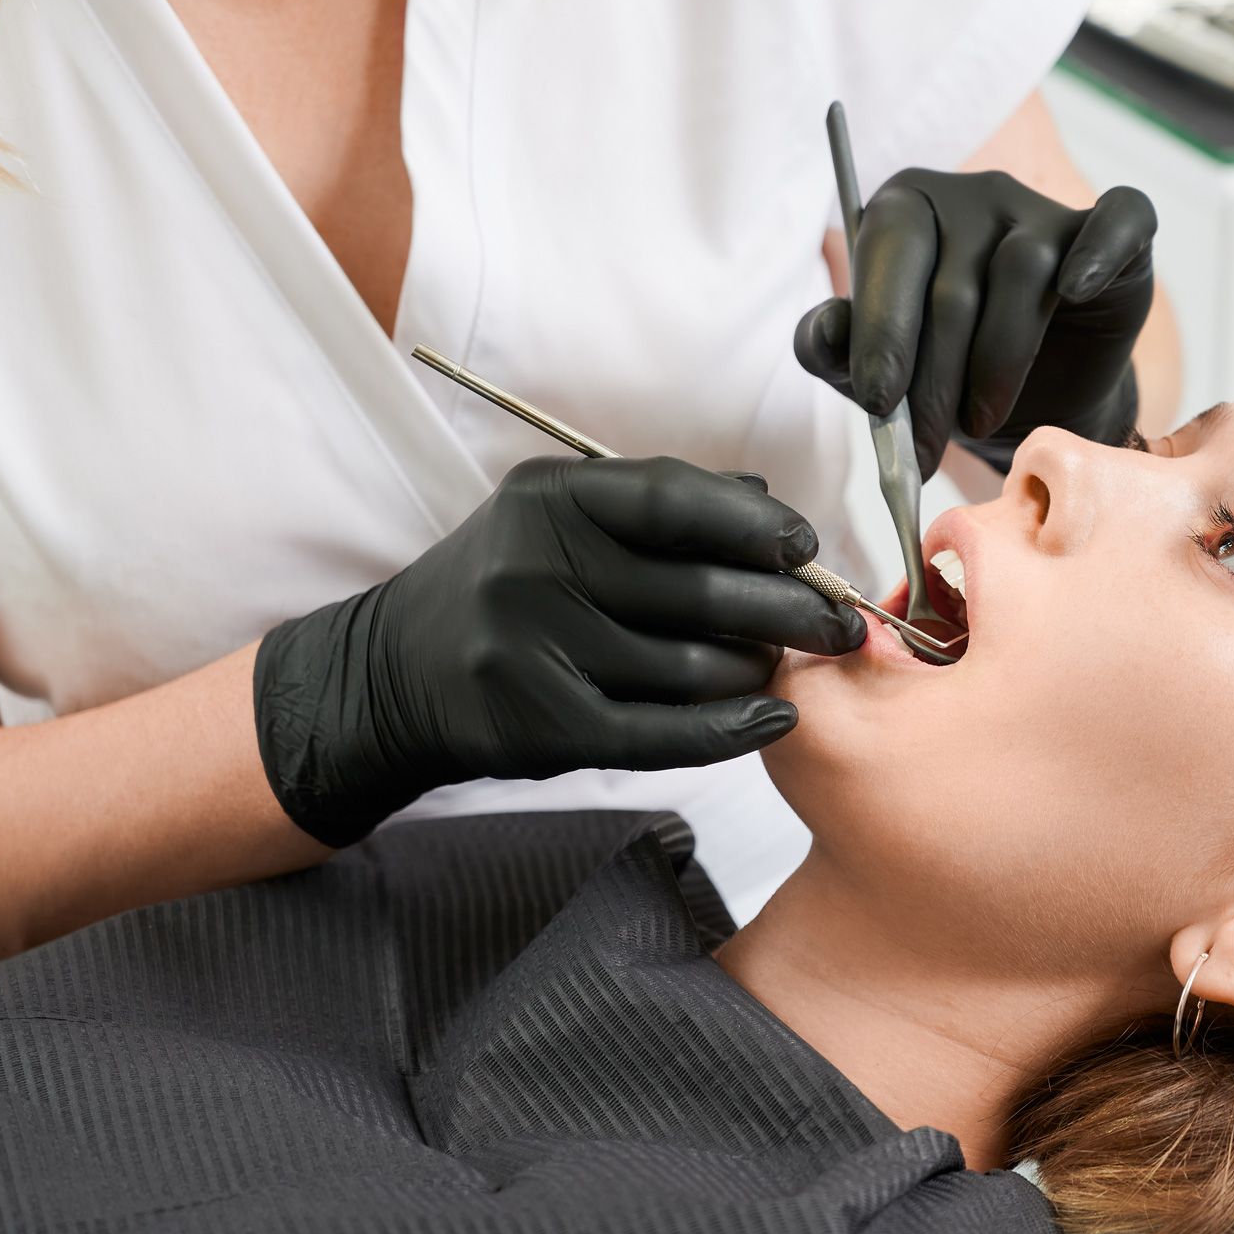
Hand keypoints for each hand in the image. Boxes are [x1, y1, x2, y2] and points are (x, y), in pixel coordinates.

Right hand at [252, 456, 866, 845]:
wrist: (397, 673)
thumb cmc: (506, 586)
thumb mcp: (562, 520)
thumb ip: (661, 504)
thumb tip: (768, 501)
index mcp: (548, 500)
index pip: (676, 500)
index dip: (757, 525)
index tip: (806, 547)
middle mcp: (534, 567)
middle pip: (699, 591)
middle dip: (787, 608)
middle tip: (836, 622)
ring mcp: (532, 650)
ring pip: (688, 668)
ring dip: (755, 672)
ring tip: (781, 667)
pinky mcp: (539, 726)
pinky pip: (661, 733)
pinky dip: (730, 730)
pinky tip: (773, 719)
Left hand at [795, 169, 1155, 476]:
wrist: (1032, 405)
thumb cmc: (944, 377)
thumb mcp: (876, 375)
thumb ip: (834, 350)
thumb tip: (823, 331)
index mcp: (907, 209)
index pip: (891, 250)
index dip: (882, 328)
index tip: (876, 401)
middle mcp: (975, 195)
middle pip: (954, 280)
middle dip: (932, 380)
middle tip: (921, 451)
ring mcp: (1045, 210)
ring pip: (1022, 274)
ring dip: (997, 365)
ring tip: (979, 424)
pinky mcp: (1116, 235)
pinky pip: (1118, 220)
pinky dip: (1099, 251)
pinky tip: (1075, 289)